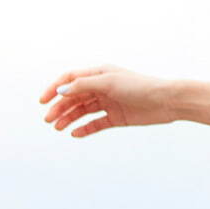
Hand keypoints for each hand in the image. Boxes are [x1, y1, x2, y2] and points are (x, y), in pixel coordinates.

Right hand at [38, 65, 174, 136]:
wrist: (167, 101)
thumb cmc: (140, 87)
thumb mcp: (109, 83)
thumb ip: (84, 86)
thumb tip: (60, 91)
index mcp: (99, 74)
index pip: (70, 79)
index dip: (54, 89)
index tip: (42, 101)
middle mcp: (102, 88)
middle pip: (74, 97)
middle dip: (60, 107)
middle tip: (49, 120)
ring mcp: (109, 103)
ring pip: (83, 111)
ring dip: (69, 118)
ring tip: (58, 128)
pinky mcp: (117, 117)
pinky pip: (96, 123)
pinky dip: (85, 128)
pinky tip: (74, 133)